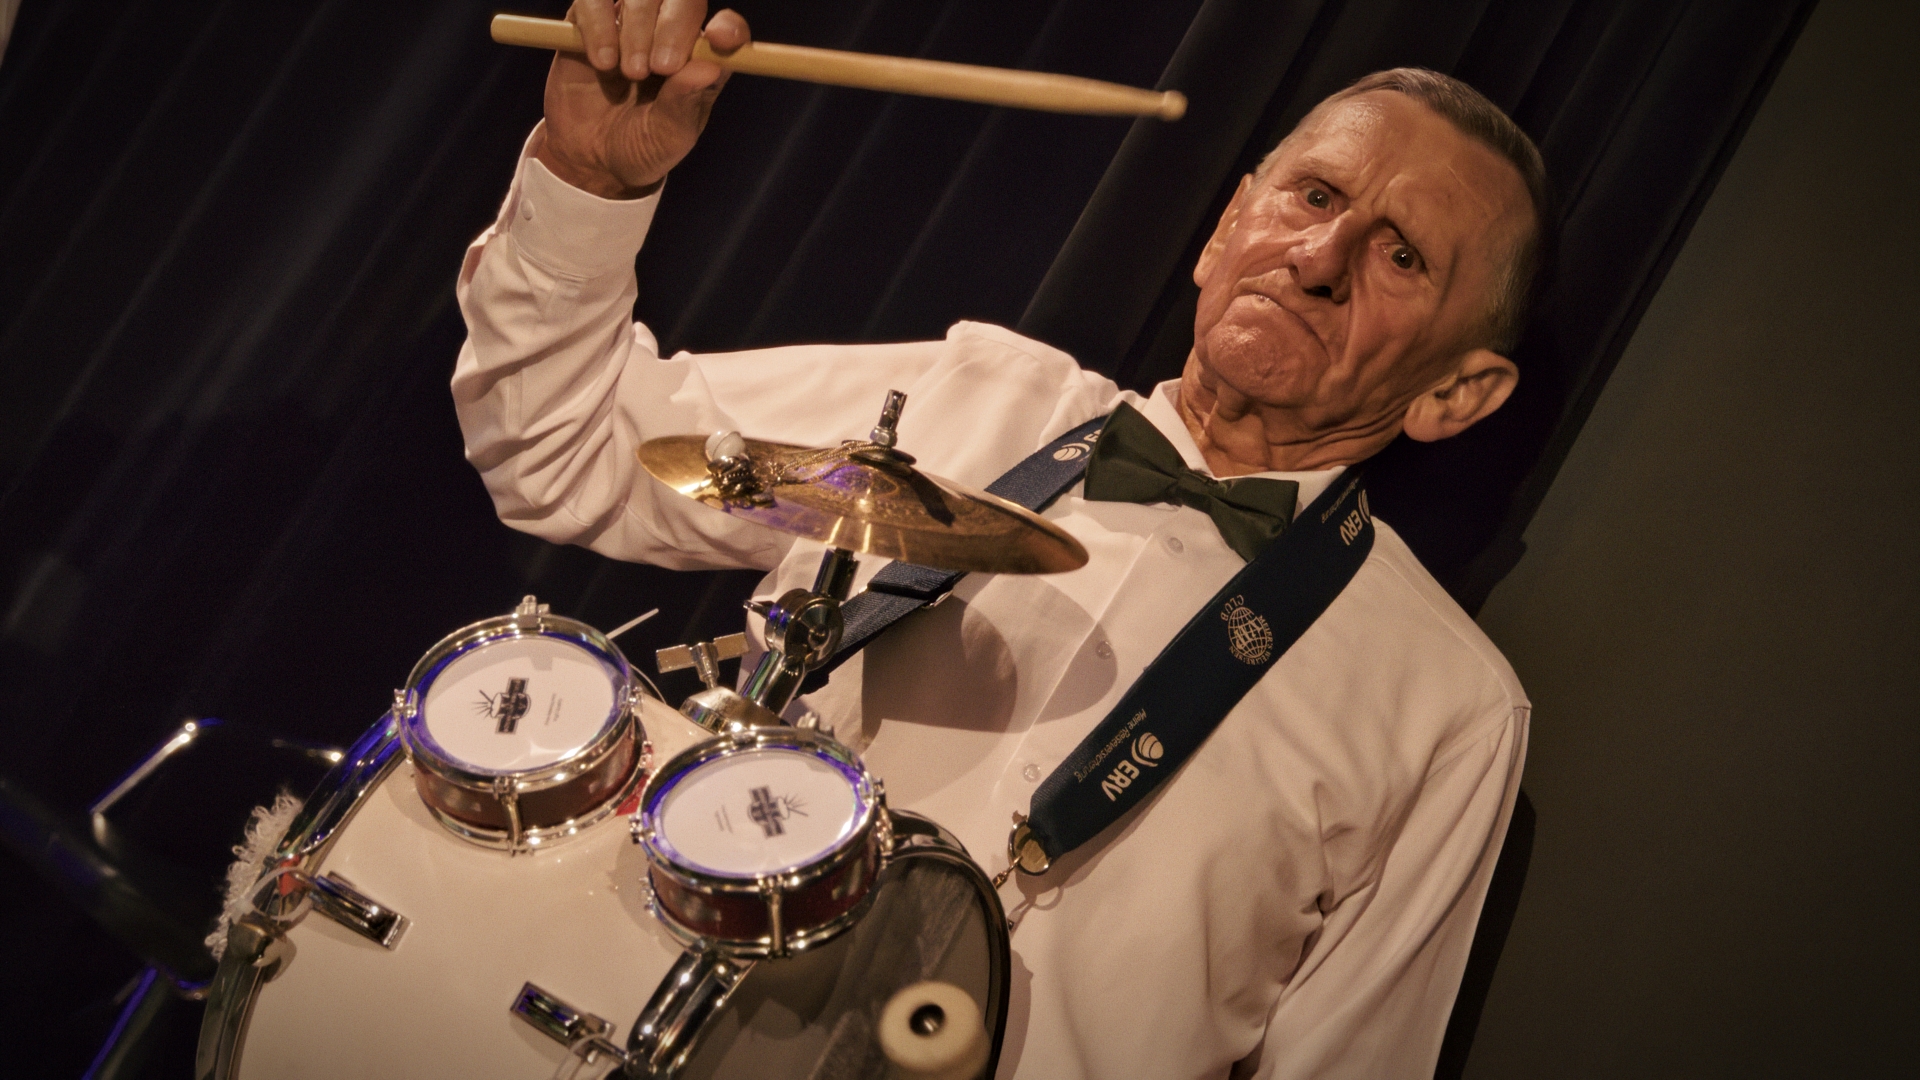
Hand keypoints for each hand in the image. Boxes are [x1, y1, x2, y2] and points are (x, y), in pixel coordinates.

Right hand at [535, 2, 749, 198]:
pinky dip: (599, 23)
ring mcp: (628, 22)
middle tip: (659, 68)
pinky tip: (602, 61)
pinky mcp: (589, 21)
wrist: (589, 160)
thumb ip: (686, 102)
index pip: (726, 28)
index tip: (720, 39)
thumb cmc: (640, 146)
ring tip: (627, 72)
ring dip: (636, 27)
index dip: (728, 27)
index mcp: (700, 59)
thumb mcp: (668, 136)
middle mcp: (667, 31)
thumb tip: (711, 66)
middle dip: (673, 26)